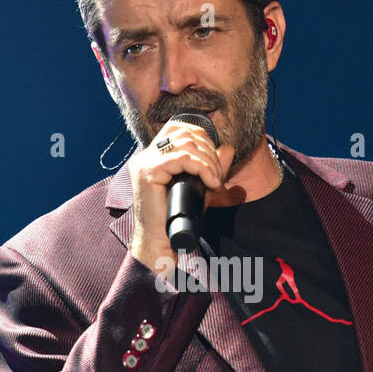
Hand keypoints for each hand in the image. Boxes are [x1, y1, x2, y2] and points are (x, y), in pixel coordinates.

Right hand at [128, 119, 235, 279]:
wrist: (160, 243)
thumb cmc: (176, 219)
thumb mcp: (199, 188)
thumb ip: (211, 168)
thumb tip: (228, 148)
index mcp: (152, 157)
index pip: (177, 128)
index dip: (201, 135)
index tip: (214, 159)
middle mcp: (145, 156)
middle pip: (182, 132)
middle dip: (208, 149)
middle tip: (218, 174)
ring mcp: (144, 163)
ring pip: (184, 144)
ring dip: (207, 161)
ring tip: (215, 180)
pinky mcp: (148, 173)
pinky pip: (181, 159)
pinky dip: (201, 168)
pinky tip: (210, 182)